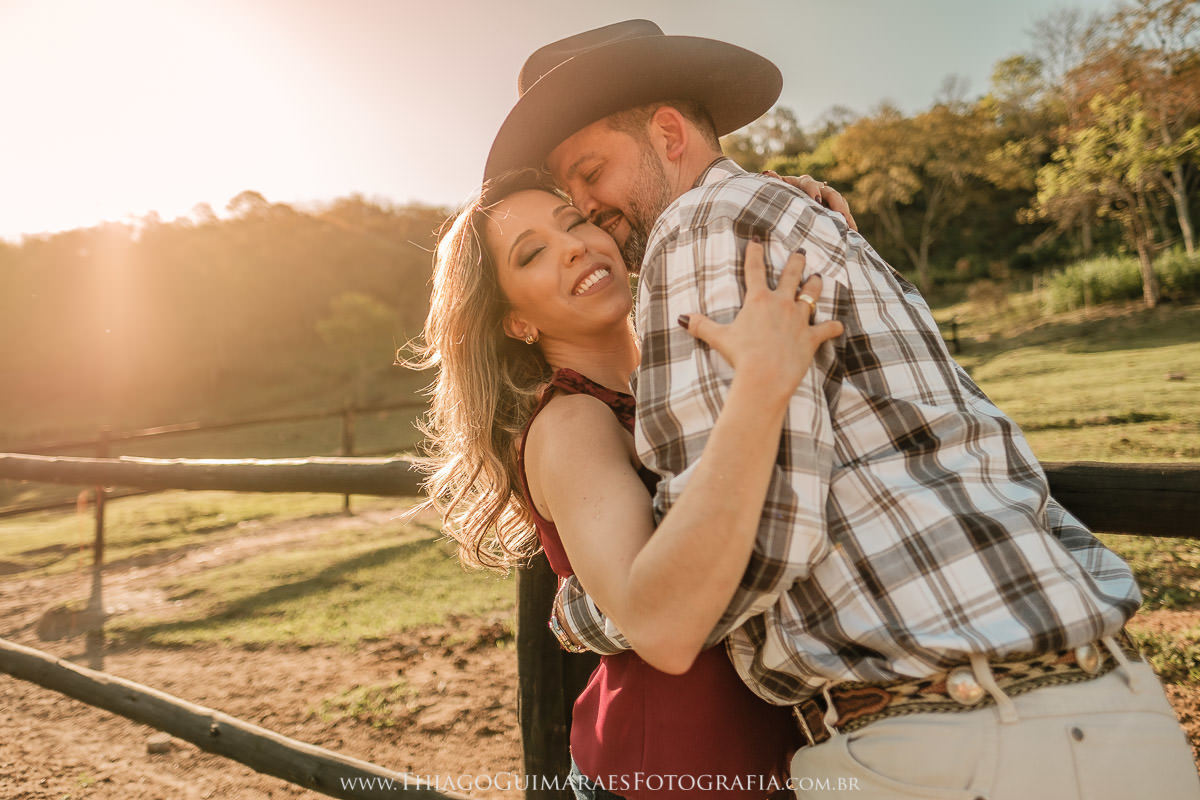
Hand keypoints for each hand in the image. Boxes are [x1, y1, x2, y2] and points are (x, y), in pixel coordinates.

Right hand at [679, 240, 842, 397]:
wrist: (765, 376)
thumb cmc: (741, 356)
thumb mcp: (717, 338)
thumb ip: (700, 325)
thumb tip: (681, 318)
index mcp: (758, 300)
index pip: (754, 270)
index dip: (754, 254)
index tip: (757, 241)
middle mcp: (781, 303)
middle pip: (791, 276)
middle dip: (796, 261)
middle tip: (801, 252)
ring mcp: (799, 319)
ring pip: (811, 295)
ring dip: (815, 285)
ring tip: (818, 277)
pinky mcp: (811, 337)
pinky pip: (827, 329)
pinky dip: (833, 327)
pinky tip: (839, 325)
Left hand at [761, 171, 858, 231]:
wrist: (782, 207)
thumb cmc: (777, 199)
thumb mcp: (776, 192)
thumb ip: (775, 183)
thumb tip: (768, 172)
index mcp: (800, 184)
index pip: (808, 183)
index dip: (813, 190)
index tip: (816, 200)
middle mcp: (815, 188)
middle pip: (829, 192)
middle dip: (835, 203)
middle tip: (840, 215)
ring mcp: (825, 197)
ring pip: (839, 201)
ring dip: (844, 212)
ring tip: (849, 226)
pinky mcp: (832, 208)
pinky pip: (843, 212)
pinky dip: (848, 221)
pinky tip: (853, 231)